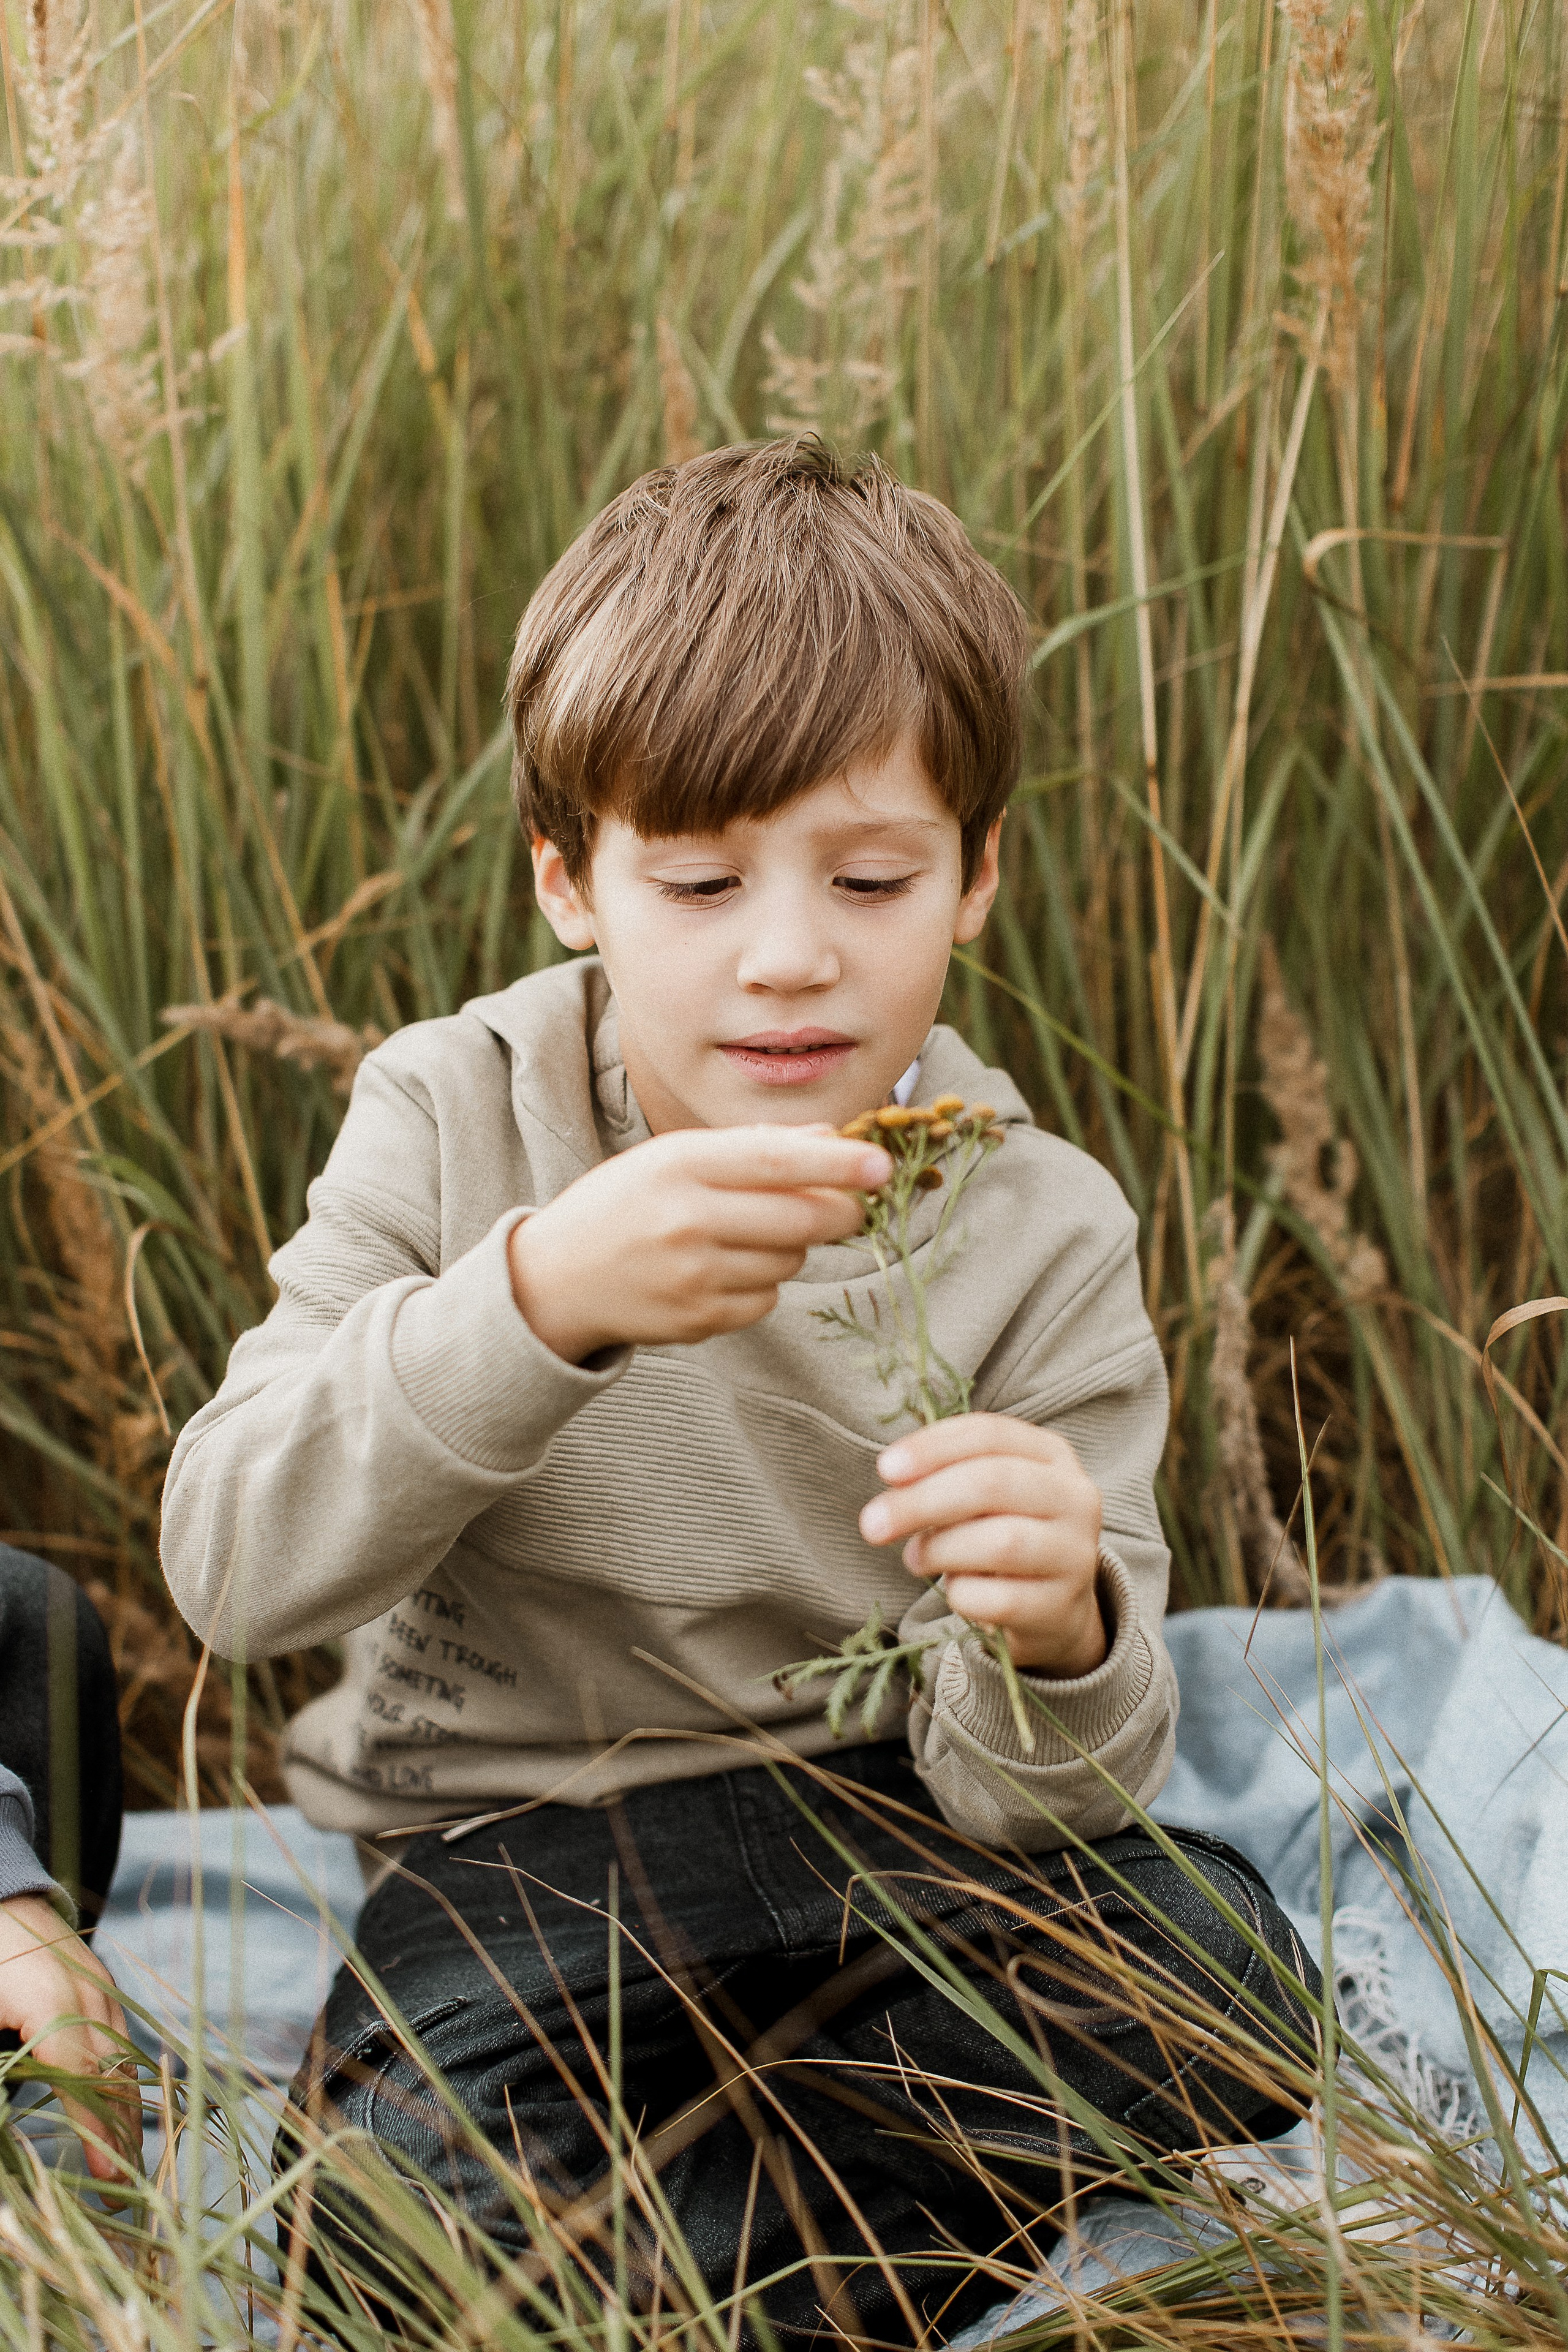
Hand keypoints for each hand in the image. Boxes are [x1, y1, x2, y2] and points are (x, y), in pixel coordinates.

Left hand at [0, 1896, 140, 2182]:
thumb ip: (2, 2072)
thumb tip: (6, 2113)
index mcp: (52, 2002)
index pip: (81, 2078)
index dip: (95, 2130)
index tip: (107, 2179)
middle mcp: (88, 1995)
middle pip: (113, 2073)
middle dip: (119, 2134)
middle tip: (120, 2194)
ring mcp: (100, 1987)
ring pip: (123, 2059)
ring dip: (126, 2112)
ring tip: (124, 2167)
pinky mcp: (101, 1986)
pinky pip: (121, 2041)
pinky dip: (123, 2080)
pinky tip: (121, 2115)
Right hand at [508, 1126, 891, 1361]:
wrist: (555, 1280)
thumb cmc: (624, 1205)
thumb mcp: (672, 1158)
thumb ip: (753, 1147)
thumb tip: (833, 1138)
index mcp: (679, 1166)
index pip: (777, 1161)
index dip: (839, 1163)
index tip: (882, 1164)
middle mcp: (686, 1221)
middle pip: (800, 1218)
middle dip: (841, 1210)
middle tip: (851, 1203)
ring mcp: (693, 1277)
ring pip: (789, 1261)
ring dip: (791, 1247)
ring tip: (748, 1234)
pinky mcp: (698, 1321)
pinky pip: (766, 1300)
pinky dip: (762, 1285)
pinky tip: (724, 1270)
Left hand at [858, 1416, 1107, 1676]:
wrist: (1054, 1606)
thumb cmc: (1002, 1531)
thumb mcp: (984, 1493)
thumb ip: (946, 1475)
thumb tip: (895, 1478)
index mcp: (1052, 1453)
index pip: (989, 1434)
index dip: (933, 1448)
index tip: (885, 1469)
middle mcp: (1075, 1498)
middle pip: (992, 1484)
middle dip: (922, 1501)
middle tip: (872, 1524)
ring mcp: (1076, 1554)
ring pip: (999, 1542)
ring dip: (939, 1550)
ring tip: (914, 1558)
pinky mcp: (1062, 1606)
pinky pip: (999, 1600)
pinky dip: (962, 1594)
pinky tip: (956, 1591)